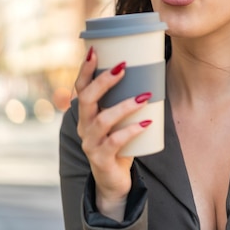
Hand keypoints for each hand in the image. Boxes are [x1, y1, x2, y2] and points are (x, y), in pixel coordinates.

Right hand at [74, 47, 151, 220]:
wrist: (113, 180)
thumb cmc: (119, 142)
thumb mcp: (118, 119)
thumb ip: (125, 99)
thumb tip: (150, 69)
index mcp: (86, 114)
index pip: (80, 87)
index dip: (85, 69)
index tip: (95, 50)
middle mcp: (83, 126)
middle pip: (86, 99)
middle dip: (103, 81)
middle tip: (123, 67)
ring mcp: (91, 143)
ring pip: (102, 120)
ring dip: (124, 106)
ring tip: (144, 96)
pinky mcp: (102, 158)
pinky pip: (115, 142)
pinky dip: (131, 130)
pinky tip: (146, 123)